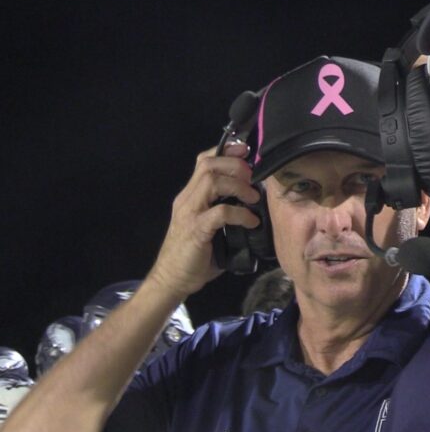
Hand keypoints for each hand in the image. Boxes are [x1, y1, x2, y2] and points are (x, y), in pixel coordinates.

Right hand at [148, 142, 261, 297]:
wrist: (172, 280)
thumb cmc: (194, 255)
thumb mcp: (210, 226)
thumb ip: (224, 209)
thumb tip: (255, 202)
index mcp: (190, 195)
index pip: (204, 161)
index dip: (226, 152)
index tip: (247, 151)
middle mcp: (187, 199)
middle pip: (208, 165)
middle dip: (235, 165)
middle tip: (253, 177)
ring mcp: (189, 213)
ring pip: (212, 182)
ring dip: (238, 186)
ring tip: (254, 198)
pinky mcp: (196, 230)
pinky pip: (220, 212)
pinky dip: (240, 213)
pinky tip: (251, 222)